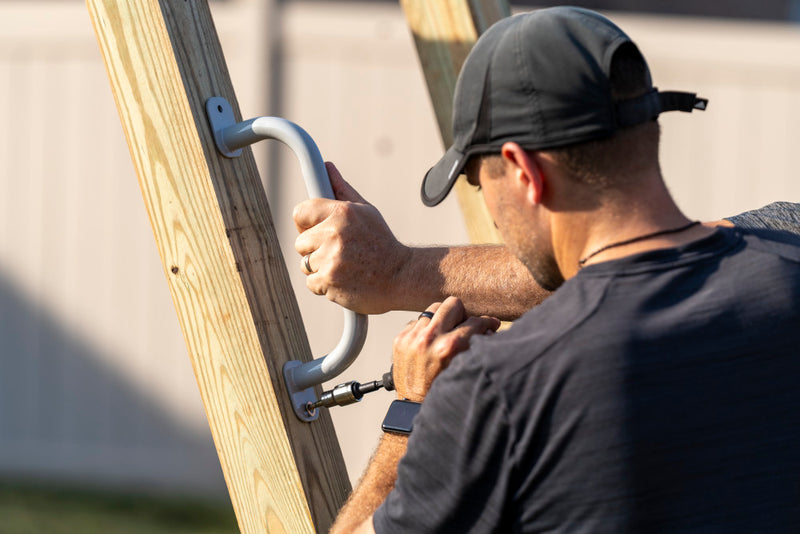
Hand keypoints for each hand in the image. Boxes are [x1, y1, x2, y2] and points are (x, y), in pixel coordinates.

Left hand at [293, 162, 410, 314]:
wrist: (402, 276)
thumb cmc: (382, 243)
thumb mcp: (366, 211)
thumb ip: (342, 190)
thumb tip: (326, 167)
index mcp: (342, 212)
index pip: (300, 213)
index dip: (305, 224)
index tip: (314, 230)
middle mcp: (334, 233)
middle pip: (300, 243)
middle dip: (314, 249)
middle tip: (339, 252)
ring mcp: (331, 259)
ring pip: (306, 265)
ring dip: (321, 268)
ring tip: (345, 266)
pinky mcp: (329, 282)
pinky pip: (312, 283)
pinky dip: (325, 285)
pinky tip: (345, 279)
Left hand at [392, 297, 500, 401]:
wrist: (412, 407)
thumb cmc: (439, 392)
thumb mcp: (464, 369)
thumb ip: (476, 346)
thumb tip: (487, 329)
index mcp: (448, 347)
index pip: (474, 322)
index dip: (486, 323)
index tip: (490, 325)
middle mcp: (429, 338)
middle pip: (453, 304)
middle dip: (463, 314)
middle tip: (466, 325)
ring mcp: (412, 337)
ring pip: (434, 309)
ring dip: (443, 319)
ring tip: (447, 332)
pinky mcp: (400, 339)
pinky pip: (418, 321)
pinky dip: (426, 328)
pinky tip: (430, 341)